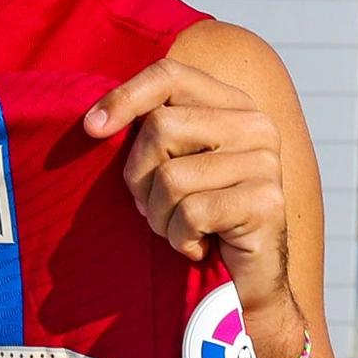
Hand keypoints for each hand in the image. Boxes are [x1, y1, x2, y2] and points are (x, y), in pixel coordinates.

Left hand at [83, 58, 290, 321]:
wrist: (244, 282)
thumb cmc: (198, 220)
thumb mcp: (172, 166)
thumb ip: (150, 134)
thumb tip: (94, 124)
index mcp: (232, 105)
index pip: (169, 76)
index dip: (124, 97)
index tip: (91, 129)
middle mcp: (255, 125)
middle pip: (160, 128)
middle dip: (139, 178)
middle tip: (152, 207)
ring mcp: (264, 162)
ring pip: (170, 177)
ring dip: (159, 216)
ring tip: (178, 229)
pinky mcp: (266, 202)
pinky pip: (191, 213)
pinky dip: (179, 239)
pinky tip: (197, 247)